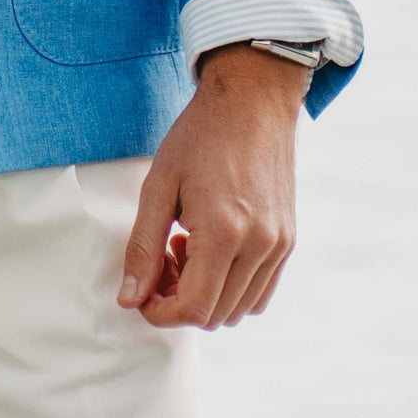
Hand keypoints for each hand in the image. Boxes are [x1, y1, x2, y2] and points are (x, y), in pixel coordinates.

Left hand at [116, 44, 306, 328]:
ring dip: (206, 295)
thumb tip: (129, 298)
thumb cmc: (200, 136)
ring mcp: (279, 246)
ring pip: (239, 310)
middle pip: (215, 316)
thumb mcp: (159, 185)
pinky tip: (211, 248)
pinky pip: (260, 291)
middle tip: (160, 261)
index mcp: (224, 232)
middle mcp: (259, 246)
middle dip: (178, 302)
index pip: (192, 309)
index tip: (140, 291)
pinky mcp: (288, 240)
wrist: (253, 101)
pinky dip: (231, 287)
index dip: (160, 312)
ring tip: (185, 249)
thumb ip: (143, 247)